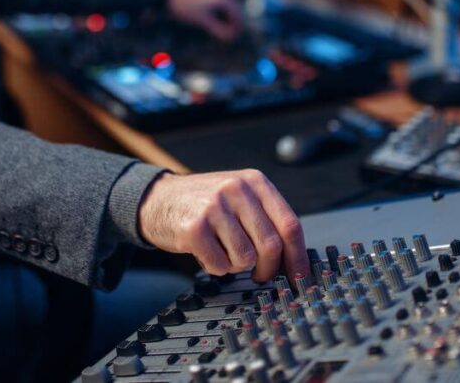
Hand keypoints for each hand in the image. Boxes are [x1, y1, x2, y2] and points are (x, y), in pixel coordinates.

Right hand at [137, 169, 308, 281]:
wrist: (158, 198)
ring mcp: (214, 207)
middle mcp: (236, 190)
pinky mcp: (194, 228)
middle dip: (268, 269)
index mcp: (254, 182)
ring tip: (222, 250)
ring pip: (245, 258)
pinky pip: (220, 265)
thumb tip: (295, 259)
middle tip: (259, 275)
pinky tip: (205, 251)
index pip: (289, 225)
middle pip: (271, 246)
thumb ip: (267, 217)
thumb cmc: (204, 202)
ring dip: (236, 265)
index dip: (298, 257)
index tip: (301, 277)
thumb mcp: (239, 195)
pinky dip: (215, 267)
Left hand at [167, 0, 242, 40]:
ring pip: (229, 4)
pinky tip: (217, 19)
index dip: (237, 27)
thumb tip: (229, 37)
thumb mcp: (203, 21)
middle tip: (231, 34)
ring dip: (228, 16)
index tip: (234, 37)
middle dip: (234, 21)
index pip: (237, 14)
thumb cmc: (185, 8)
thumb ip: (218, 29)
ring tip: (224, 28)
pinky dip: (222, 10)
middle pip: (235, 8)